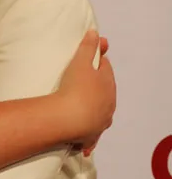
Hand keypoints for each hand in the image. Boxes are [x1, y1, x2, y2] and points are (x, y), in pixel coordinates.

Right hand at [58, 30, 115, 150]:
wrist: (69, 118)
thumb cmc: (75, 88)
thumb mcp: (80, 62)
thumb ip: (88, 47)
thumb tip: (95, 33)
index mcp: (108, 84)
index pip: (105, 69)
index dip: (97, 63)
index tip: (89, 60)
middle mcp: (108, 104)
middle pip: (105, 92)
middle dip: (96, 87)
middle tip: (83, 84)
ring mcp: (101, 121)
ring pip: (101, 114)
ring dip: (94, 112)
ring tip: (83, 111)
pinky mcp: (91, 136)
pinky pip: (90, 137)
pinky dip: (88, 138)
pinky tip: (84, 145)